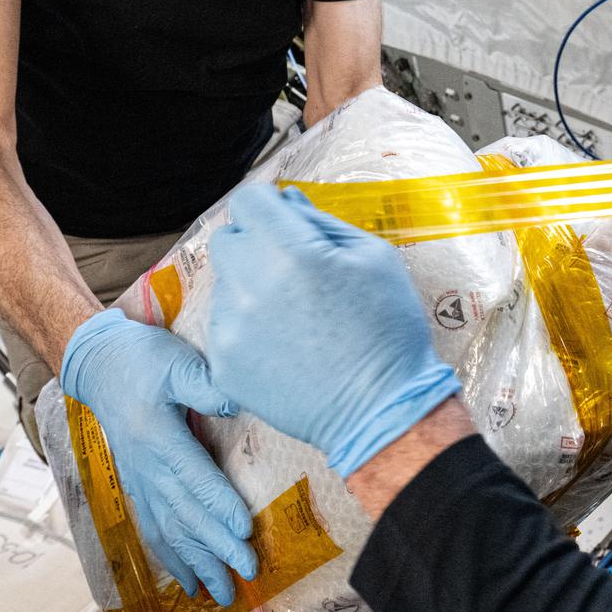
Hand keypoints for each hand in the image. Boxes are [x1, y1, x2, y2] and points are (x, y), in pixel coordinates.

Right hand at [60, 309, 255, 604]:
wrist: (98, 364)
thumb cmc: (142, 358)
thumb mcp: (174, 361)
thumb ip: (202, 383)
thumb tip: (233, 402)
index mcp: (157, 437)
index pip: (194, 477)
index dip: (219, 506)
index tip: (244, 531)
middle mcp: (146, 466)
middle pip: (185, 513)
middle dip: (216, 547)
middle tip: (247, 572)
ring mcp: (139, 479)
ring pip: (169, 530)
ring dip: (196, 563)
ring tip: (222, 594)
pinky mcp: (138, 484)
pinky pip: (155, 528)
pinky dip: (172, 558)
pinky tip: (189, 582)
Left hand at [206, 183, 462, 476]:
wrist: (380, 410)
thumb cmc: (388, 328)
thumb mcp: (374, 257)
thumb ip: (322, 221)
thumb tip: (287, 201)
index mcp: (291, 251)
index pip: (247, 202)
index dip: (269, 206)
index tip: (286, 221)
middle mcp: (250, 285)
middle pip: (226, 240)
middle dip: (255, 244)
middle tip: (292, 269)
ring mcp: (230, 329)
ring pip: (225, 284)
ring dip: (250, 287)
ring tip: (294, 314)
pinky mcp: (223, 364)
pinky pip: (224, 325)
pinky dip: (247, 327)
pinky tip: (284, 343)